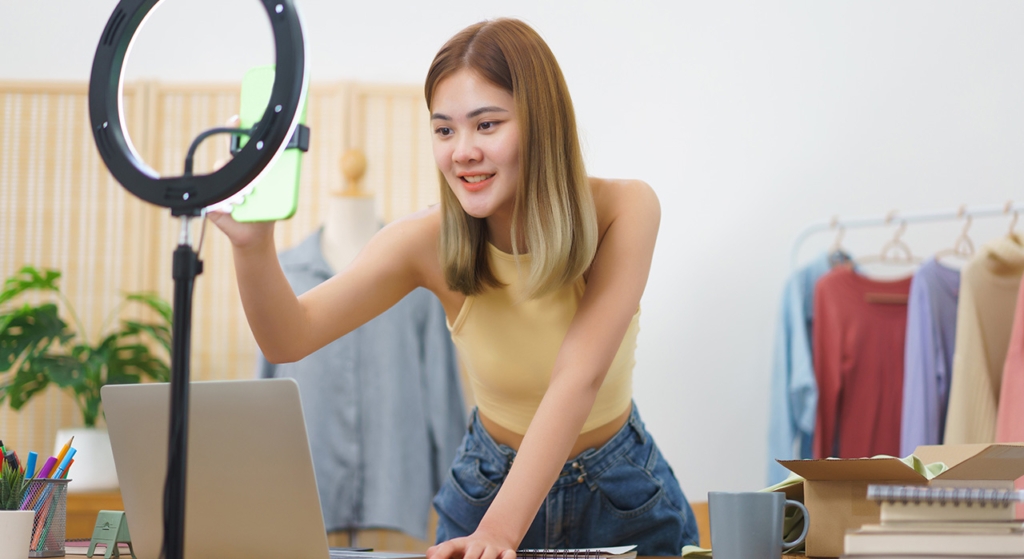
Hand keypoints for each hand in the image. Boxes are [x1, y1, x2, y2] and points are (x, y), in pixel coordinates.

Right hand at [205, 115, 274, 247]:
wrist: (255, 235)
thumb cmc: (265, 211)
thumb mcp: (276, 192)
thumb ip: (280, 176)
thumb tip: (291, 158)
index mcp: (247, 169)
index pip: (240, 145)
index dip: (236, 129)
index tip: (238, 118)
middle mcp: (232, 174)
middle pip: (228, 155)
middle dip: (232, 150)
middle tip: (238, 145)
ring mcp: (221, 187)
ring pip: (221, 171)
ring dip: (233, 180)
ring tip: (246, 194)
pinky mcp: (211, 203)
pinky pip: (212, 198)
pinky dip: (222, 203)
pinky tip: (232, 207)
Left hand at [427, 528, 517, 558]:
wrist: (494, 537)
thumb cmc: (468, 549)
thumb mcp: (454, 549)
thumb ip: (439, 552)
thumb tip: (431, 556)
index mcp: (461, 544)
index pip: (449, 546)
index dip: (441, 554)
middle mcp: (476, 545)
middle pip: (470, 556)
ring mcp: (492, 549)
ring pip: (488, 556)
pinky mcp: (507, 552)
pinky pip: (509, 556)